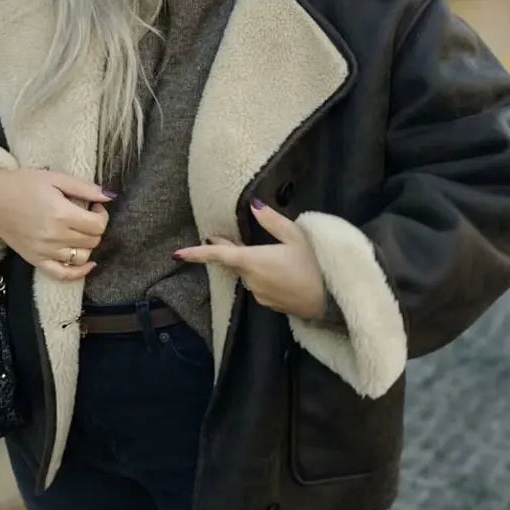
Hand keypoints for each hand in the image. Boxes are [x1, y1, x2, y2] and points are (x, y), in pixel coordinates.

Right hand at [0, 169, 113, 280]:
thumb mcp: (56, 178)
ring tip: (79, 231)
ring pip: (82, 257)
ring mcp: (44, 251)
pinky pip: (62, 275)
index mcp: (61, 214)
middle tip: (86, 215)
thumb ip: (85, 188)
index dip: (102, 215)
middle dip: (95, 228)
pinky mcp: (35, 259)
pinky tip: (87, 264)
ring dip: (87, 245)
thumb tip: (110, 196)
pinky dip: (78, 273)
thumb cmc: (22, 184)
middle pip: (92, 241)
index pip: (98, 226)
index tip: (94, 207)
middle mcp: (54, 236)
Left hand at [173, 199, 325, 317]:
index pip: (218, 255)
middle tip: (221, 237)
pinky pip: (258, 286)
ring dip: (249, 263)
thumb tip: (253, 205)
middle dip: (228, 251)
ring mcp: (259, 294)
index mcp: (253, 260)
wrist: (332, 300)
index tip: (177, 254)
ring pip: (246, 275)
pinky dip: (261, 276)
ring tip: (265, 252)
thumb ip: (272, 221)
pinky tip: (278, 270)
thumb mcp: (297, 237)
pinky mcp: (269, 304)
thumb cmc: (316, 265)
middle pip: (233, 263)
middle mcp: (251, 280)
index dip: (196, 254)